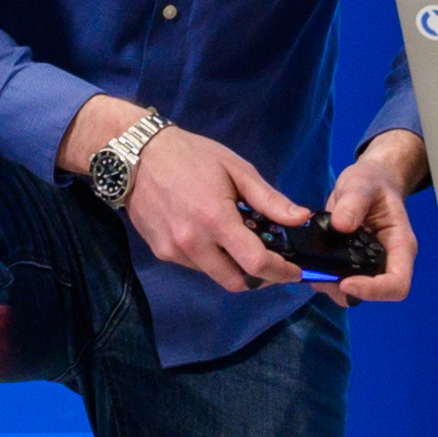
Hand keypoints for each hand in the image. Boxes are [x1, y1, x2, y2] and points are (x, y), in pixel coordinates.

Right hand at [112, 121, 314, 297]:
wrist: (136, 154)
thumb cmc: (191, 156)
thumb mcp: (236, 170)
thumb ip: (270, 199)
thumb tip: (301, 218)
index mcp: (216, 221)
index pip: (256, 264)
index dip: (281, 272)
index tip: (295, 271)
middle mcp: (193, 244)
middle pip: (236, 282)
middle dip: (259, 278)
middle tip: (270, 261)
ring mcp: (174, 251)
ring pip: (214, 275)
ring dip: (233, 266)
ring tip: (238, 240)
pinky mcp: (160, 252)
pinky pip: (195, 265)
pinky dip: (211, 258)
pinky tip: (210, 234)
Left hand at [312, 131, 425, 305]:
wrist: (369, 182)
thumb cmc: (372, 182)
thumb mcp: (362, 183)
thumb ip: (355, 201)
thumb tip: (342, 225)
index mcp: (400, 247)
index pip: (397, 284)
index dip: (373, 290)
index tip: (345, 282)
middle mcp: (387, 262)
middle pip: (374, 294)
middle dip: (345, 290)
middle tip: (319, 275)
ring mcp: (368, 266)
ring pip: (353, 293)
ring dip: (330, 286)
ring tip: (311, 268)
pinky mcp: (351, 265)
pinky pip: (339, 282)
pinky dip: (323, 278)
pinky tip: (309, 263)